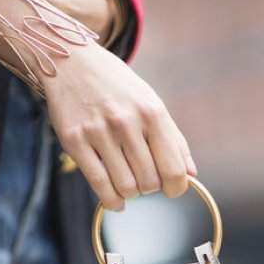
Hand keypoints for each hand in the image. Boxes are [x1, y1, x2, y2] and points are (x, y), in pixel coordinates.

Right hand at [41, 42, 195, 208]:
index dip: (176, 188)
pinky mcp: (74, 141)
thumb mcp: (151, 104)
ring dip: (130, 193)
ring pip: (126, 187)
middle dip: (150, 188)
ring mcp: (98, 132)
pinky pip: (99, 185)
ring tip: (128, 182)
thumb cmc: (118, 88)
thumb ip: (174, 140)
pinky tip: (115, 200)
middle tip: (143, 178)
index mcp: (152, 112)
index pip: (173, 170)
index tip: (170, 188)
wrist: (72, 62)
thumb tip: (190, 176)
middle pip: (149, 182)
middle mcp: (126, 121)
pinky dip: (112, 201)